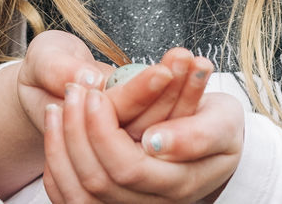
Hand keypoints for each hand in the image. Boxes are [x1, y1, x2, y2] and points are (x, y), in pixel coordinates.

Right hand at [17, 34, 205, 136]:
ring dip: (182, 92)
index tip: (162, 68)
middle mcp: (105, 147)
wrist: (49, 86)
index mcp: (78, 130)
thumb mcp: (43, 60)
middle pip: (145, 128)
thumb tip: (89, 79)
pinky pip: (170, 122)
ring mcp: (126, 145)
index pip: (115, 117)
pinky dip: (185, 95)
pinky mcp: (144, 136)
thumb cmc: (47, 69)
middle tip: (185, 57)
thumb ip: (57, 69)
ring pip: (161, 127)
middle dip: (170, 92)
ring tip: (192, 58)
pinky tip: (195, 68)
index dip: (139, 92)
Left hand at [43, 87, 243, 203]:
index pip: (129, 168)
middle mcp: (154, 203)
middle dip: (79, 131)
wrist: (211, 136)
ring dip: (62, 143)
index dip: (105, 133)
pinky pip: (69, 197)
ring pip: (79, 192)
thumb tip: (156, 143)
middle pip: (99, 181)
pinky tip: (57, 123)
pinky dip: (57, 161)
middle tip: (76, 89)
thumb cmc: (217, 122)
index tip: (96, 93)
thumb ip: (199, 134)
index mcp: (181, 182)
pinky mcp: (110, 203)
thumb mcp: (225, 120)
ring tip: (62, 101)